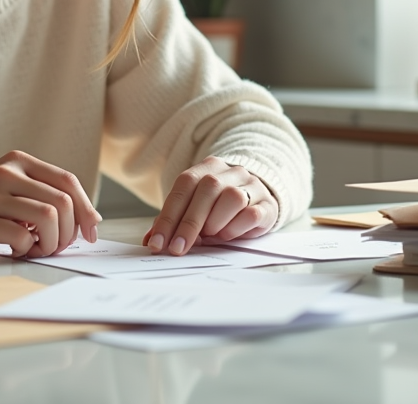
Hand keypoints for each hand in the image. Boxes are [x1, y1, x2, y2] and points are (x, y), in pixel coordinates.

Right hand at [0, 150, 100, 257]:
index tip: (90, 232)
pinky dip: (26, 250)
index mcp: (17, 161)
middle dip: (68, 233)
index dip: (85, 210)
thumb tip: (86, 221)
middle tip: (53, 247)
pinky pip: (22, 237)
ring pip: (48, 218)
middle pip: (63, 203)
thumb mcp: (4, 187)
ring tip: (35, 249)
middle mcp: (6, 172)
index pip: (68, 182)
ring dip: (50, 243)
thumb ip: (38, 195)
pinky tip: (13, 250)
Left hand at [143, 156, 276, 254]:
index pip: (183, 187)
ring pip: (232, 198)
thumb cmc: (218, 206)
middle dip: (189, 223)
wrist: (257, 197)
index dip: (168, 216)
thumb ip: (174, 221)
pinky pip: (252, 213)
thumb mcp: (194, 209)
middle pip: (207, 190)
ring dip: (215, 222)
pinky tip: (228, 235)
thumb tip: (150, 241)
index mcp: (206, 168)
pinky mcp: (267, 204)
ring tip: (209, 235)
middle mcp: (230, 172)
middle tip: (177, 249)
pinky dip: (236, 228)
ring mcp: (251, 185)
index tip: (157, 242)